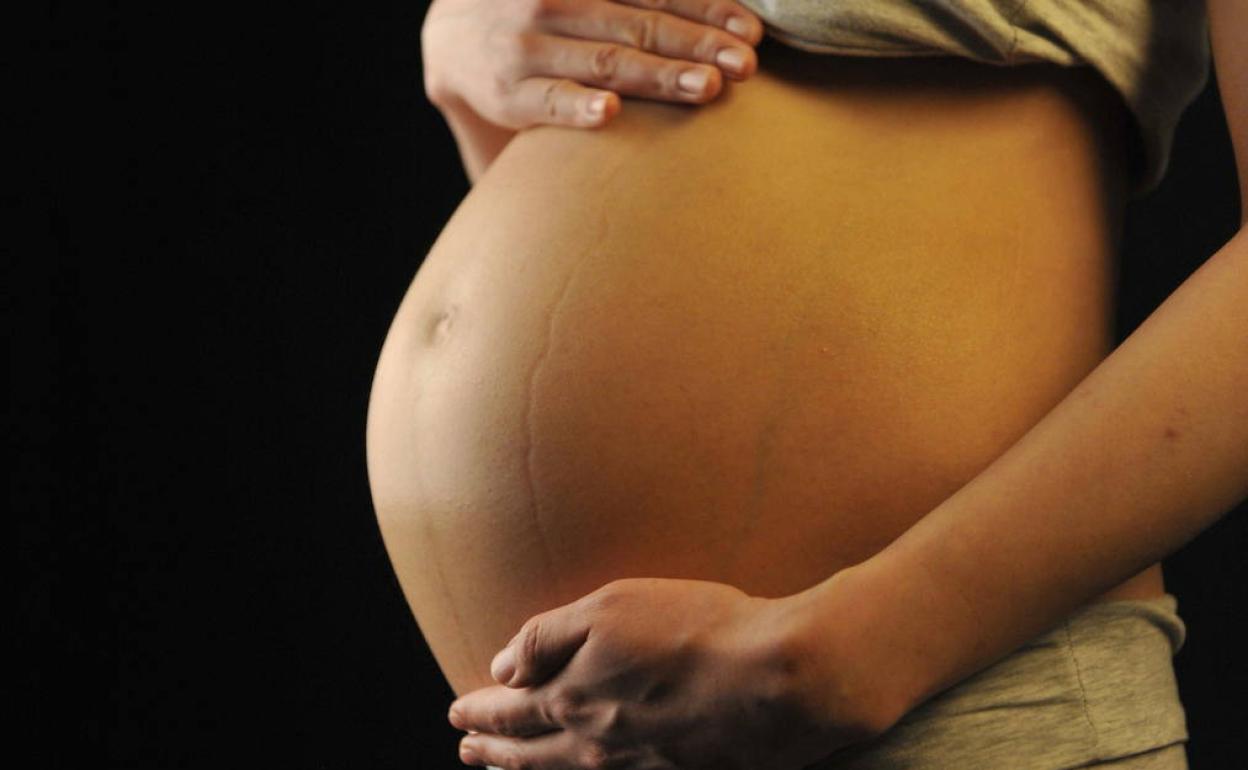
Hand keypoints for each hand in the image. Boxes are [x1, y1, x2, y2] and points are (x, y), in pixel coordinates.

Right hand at [422, 0, 764, 129]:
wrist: (452, 38)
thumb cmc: (545, 17)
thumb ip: (634, 0)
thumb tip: (718, 11)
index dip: (706, 8)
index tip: (752, 31)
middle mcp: (558, 3)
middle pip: (640, 23)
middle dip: (698, 43)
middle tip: (746, 65)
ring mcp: (531, 47)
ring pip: (606, 62)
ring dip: (659, 74)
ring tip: (706, 87)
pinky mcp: (509, 92)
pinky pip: (548, 101)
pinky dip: (578, 107)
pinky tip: (611, 115)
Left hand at [446, 577, 880, 769]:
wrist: (779, 680)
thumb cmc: (696, 630)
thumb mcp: (611, 608)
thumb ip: (549, 637)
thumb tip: (501, 666)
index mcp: (574, 698)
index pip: (510, 710)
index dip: (480, 711)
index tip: (457, 711)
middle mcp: (596, 745)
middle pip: (529, 752)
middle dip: (493, 748)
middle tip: (467, 748)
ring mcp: (637, 767)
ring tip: (503, 769)